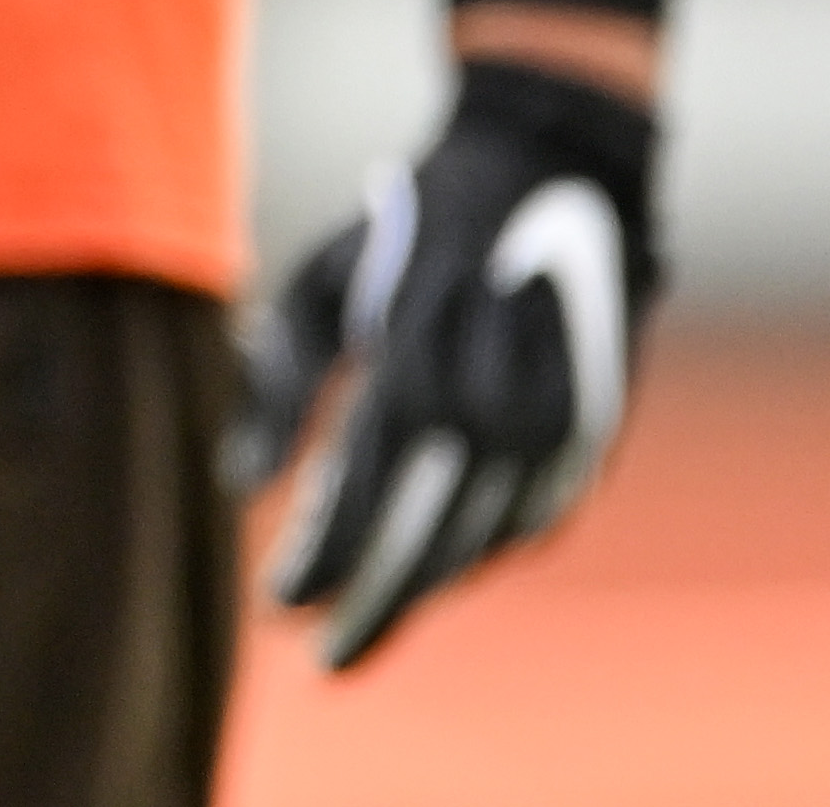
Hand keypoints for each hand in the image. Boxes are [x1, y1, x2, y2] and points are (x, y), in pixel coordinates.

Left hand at [233, 55, 657, 668]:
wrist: (551, 171)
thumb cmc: (408, 229)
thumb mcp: (323, 284)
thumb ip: (276, 384)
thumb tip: (236, 484)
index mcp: (415, 363)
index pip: (357, 495)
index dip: (318, 560)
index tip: (276, 604)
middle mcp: (492, 405)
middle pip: (424, 542)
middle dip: (372, 607)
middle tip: (324, 658)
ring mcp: (555, 425)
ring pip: (482, 544)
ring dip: (424, 587)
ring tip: (370, 615)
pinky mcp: (593, 432)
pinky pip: (530, 521)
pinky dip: (479, 553)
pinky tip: (435, 567)